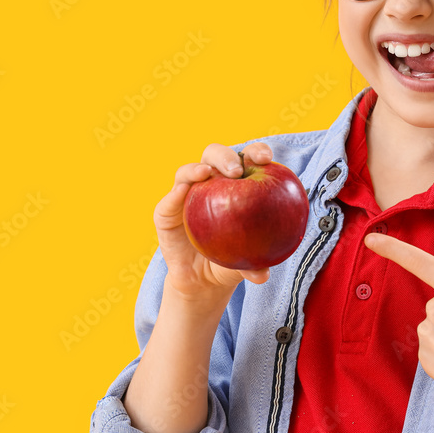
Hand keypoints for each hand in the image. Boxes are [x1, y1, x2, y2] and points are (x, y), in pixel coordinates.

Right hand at [153, 142, 273, 300]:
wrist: (202, 280)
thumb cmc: (230, 262)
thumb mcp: (245, 264)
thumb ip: (255, 266)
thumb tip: (265, 275)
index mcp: (237, 185)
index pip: (248, 159)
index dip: (257, 151)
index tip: (266, 158)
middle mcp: (211, 183)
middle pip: (216, 156)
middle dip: (226, 156)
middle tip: (237, 170)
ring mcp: (187, 194)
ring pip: (189, 171)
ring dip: (199, 168)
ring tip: (207, 172)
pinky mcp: (167, 210)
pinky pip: (170, 199)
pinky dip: (176, 192)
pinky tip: (183, 191)